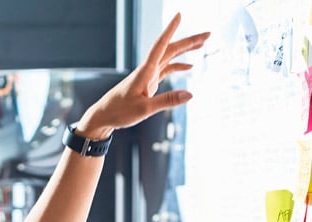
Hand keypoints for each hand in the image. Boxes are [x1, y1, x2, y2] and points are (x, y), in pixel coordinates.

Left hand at [75, 13, 210, 138]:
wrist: (104, 115)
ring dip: (185, 50)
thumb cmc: (119, 112)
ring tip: (202, 44)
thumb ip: (168, 101)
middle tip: (208, 35)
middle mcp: (147, 69)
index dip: (170, 30)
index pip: (160, 45)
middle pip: (170, 49)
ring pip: (169, 57)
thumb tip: (190, 94)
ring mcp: (147, 75)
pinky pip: (165, 69)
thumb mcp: (145, 109)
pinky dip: (178, 66)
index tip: (179, 15)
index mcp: (144, 71)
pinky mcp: (148, 82)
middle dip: (189, 41)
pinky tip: (189, 67)